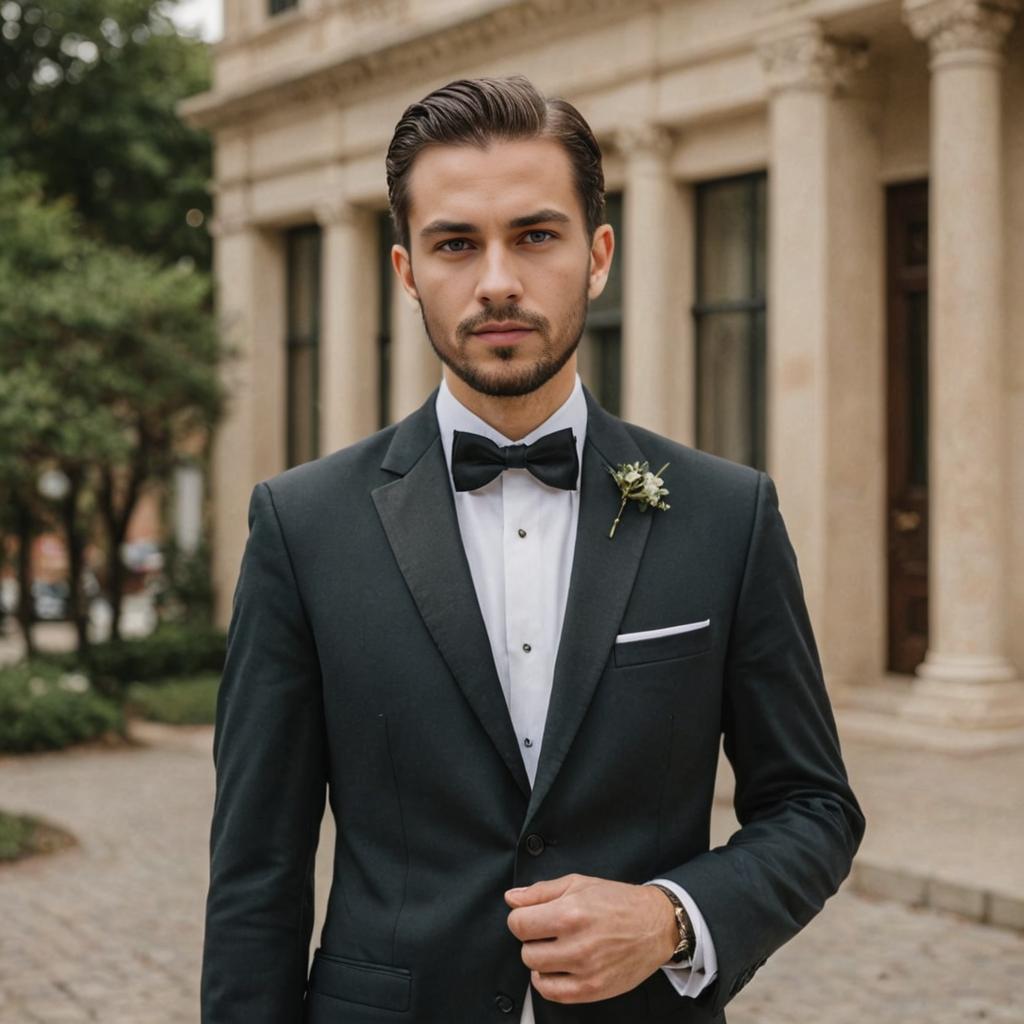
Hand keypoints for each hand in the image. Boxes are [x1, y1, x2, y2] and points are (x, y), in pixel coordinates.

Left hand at [504, 873, 677, 1003]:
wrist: (655, 925)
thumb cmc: (617, 901)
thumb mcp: (578, 883)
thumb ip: (540, 892)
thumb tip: (511, 899)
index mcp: (571, 912)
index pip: (518, 924)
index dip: (520, 919)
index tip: (530, 917)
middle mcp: (577, 944)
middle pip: (526, 951)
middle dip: (533, 940)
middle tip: (548, 932)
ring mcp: (585, 970)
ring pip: (536, 972)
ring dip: (541, 960)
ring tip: (556, 947)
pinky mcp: (592, 990)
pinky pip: (552, 994)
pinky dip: (547, 982)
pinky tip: (558, 968)